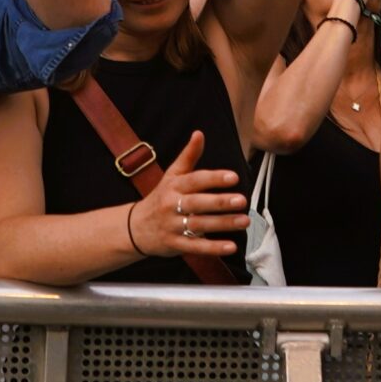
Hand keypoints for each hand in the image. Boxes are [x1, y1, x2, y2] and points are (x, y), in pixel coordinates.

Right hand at [124, 130, 247, 258]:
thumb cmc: (161, 197)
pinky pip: (196, 247)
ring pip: (200, 224)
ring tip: (245, 221)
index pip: (195, 180)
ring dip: (223, 224)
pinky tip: (232, 246)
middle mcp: (172, 205)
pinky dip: (214, 248)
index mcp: (174, 186)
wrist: (135, 227)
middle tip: (242, 200)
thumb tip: (199, 133)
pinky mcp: (175, 244)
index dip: (214, 178)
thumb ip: (188, 156)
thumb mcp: (172, 175)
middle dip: (220, 202)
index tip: (234, 177)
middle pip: (198, 203)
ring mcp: (173, 226)